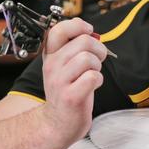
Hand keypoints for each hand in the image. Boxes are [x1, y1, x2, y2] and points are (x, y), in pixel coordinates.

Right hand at [40, 18, 106, 144]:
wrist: (58, 123)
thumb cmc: (66, 90)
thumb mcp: (63, 65)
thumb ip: (73, 47)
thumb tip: (90, 31)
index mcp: (50, 55)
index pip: (58, 29)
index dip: (78, 26)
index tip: (88, 32)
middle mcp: (52, 66)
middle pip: (83, 41)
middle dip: (98, 49)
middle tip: (97, 60)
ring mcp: (60, 81)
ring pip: (88, 58)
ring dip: (98, 66)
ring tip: (92, 74)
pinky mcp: (71, 96)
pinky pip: (93, 77)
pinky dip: (98, 80)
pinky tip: (92, 86)